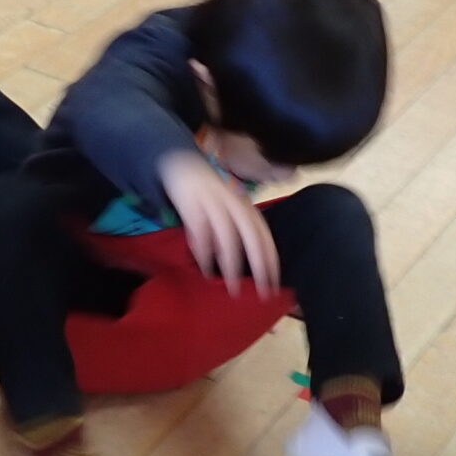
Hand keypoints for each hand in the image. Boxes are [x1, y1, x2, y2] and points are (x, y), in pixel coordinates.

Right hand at [156, 148, 280, 295]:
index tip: (274, 284)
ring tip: (232, 287)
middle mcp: (234, 204)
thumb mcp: (228, 210)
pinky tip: (207, 268)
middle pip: (252, 236)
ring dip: (232, 263)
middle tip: (262, 291)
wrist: (182, 164)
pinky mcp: (192, 204)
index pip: (264, 235)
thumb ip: (237, 233)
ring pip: (228, 235)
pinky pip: (201, 231)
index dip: (271, 260)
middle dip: (259, 264)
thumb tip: (248, 266)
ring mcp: (214, 203)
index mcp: (246, 207)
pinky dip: (204, 251)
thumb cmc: (209, 194)